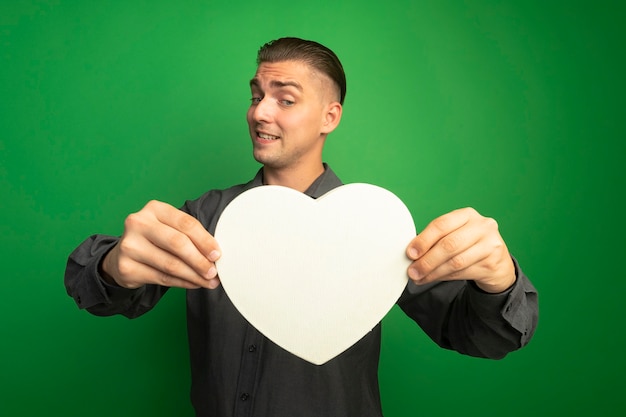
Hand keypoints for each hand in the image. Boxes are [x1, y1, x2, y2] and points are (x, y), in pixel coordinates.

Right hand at [101, 200, 220, 289]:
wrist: (122, 255)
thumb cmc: (154, 239)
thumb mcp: (169, 228)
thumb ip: (189, 235)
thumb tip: (215, 254)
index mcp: (154, 209)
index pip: (186, 223)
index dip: (205, 240)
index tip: (217, 254)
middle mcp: (139, 223)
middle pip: (178, 243)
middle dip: (200, 260)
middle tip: (213, 271)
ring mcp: (130, 245)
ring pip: (171, 264)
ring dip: (194, 275)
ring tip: (208, 281)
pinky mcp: (127, 267)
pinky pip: (162, 278)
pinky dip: (182, 282)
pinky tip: (194, 283)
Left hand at [406, 207, 515, 292]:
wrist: (498, 262)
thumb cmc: (469, 245)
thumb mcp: (455, 235)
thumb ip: (436, 240)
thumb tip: (411, 253)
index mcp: (467, 215)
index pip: (441, 225)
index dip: (423, 240)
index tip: (410, 253)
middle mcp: (482, 226)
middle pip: (449, 245)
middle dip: (427, 260)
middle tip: (412, 271)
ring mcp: (490, 244)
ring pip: (455, 262)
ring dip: (433, 272)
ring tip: (419, 277)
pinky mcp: (492, 263)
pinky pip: (462, 273)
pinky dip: (443, 277)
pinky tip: (432, 279)